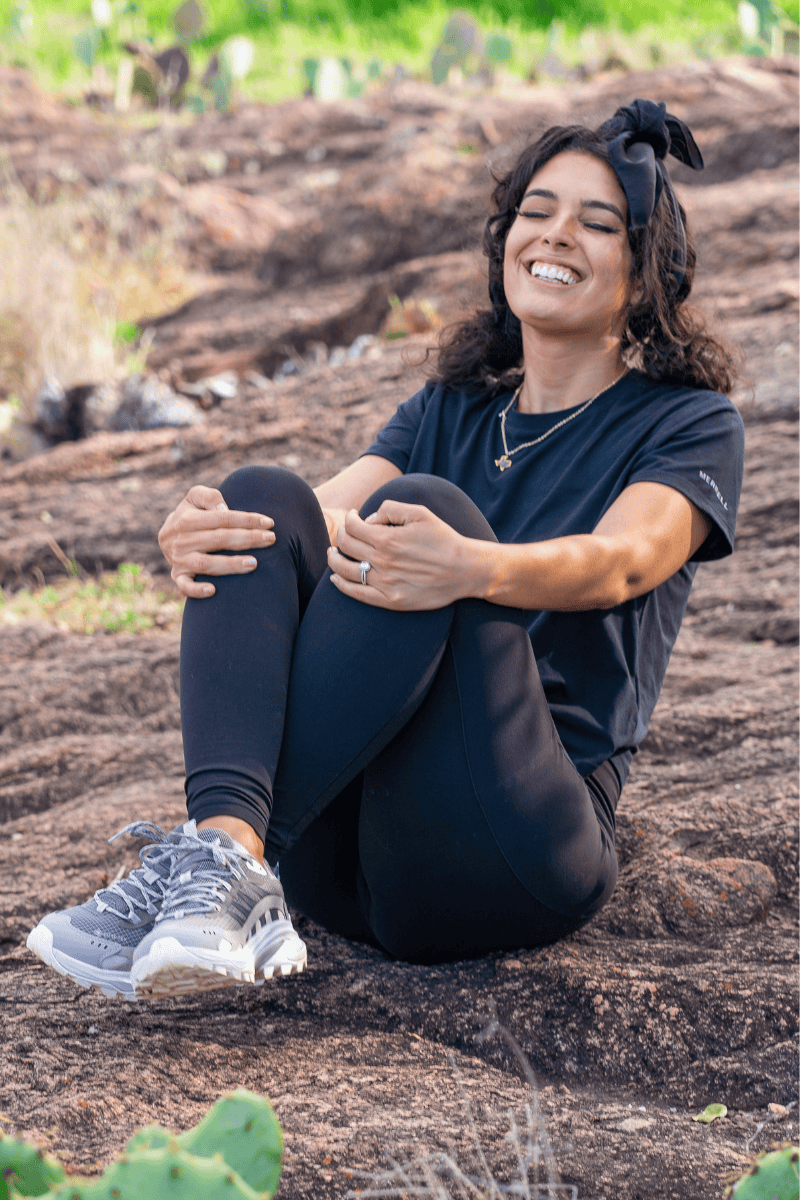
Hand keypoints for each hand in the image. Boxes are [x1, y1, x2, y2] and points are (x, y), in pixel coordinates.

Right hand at [158, 485, 274, 598]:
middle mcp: (182, 540)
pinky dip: (196, 590)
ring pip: (206, 564)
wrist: (167, 536)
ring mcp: (179, 559)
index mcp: (187, 519)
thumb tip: (224, 509)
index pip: (223, 519)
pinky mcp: (177, 576)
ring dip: (231, 565)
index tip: (269, 523)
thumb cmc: (190, 514)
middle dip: (248, 539)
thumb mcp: (195, 497)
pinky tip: (213, 590)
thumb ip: (209, 497)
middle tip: (271, 539)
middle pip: (219, 539)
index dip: (247, 520)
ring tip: (254, 563)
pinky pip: (184, 586)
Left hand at [327, 500, 474, 609]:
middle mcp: (383, 562)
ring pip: (344, 570)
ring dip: (333, 559)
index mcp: (388, 539)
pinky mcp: (390, 601)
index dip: (349, 519)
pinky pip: (357, 593)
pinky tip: (335, 578)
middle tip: (344, 533)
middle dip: (340, 536)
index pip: (352, 527)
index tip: (353, 517)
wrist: (465, 570)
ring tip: (333, 552)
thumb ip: (390, 508)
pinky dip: (341, 585)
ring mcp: (385, 583)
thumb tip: (368, 519)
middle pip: (345, 547)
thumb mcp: (420, 513)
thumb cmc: (444, 539)